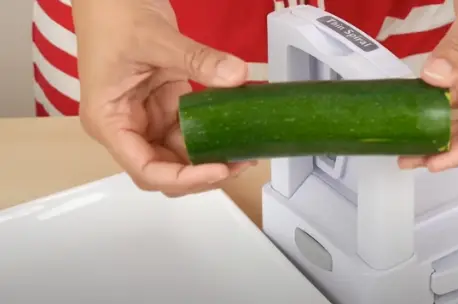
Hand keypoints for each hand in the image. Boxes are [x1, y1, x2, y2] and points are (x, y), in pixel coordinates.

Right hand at [73, 0, 253, 196]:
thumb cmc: (112, 15)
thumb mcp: (157, 38)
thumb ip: (197, 59)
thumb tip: (235, 76)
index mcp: (110, 121)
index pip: (146, 169)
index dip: (184, 178)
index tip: (218, 170)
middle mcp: (127, 126)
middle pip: (166, 169)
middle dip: (204, 172)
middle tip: (240, 162)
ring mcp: (148, 118)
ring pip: (183, 154)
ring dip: (214, 155)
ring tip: (246, 149)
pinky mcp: (166, 106)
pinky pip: (193, 129)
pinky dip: (216, 131)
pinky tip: (238, 125)